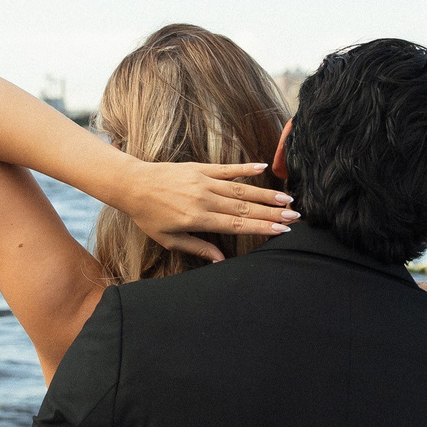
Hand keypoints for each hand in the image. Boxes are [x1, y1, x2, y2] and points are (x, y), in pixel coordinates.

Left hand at [114, 158, 297, 264]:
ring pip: (240, 188)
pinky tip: (263, 166)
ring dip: (265, 193)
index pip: (236, 224)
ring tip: (287, 198)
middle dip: (271, 212)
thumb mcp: (169, 239)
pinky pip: (226, 168)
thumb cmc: (148, 216)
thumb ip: (197, 248)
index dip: (261, 227)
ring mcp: (203, 181)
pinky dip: (245, 168)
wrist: (132, 184)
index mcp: (198, 218)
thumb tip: (221, 260)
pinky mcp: (199, 168)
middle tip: (295, 216)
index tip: (281, 230)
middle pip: (244, 207)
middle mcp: (204, 198)